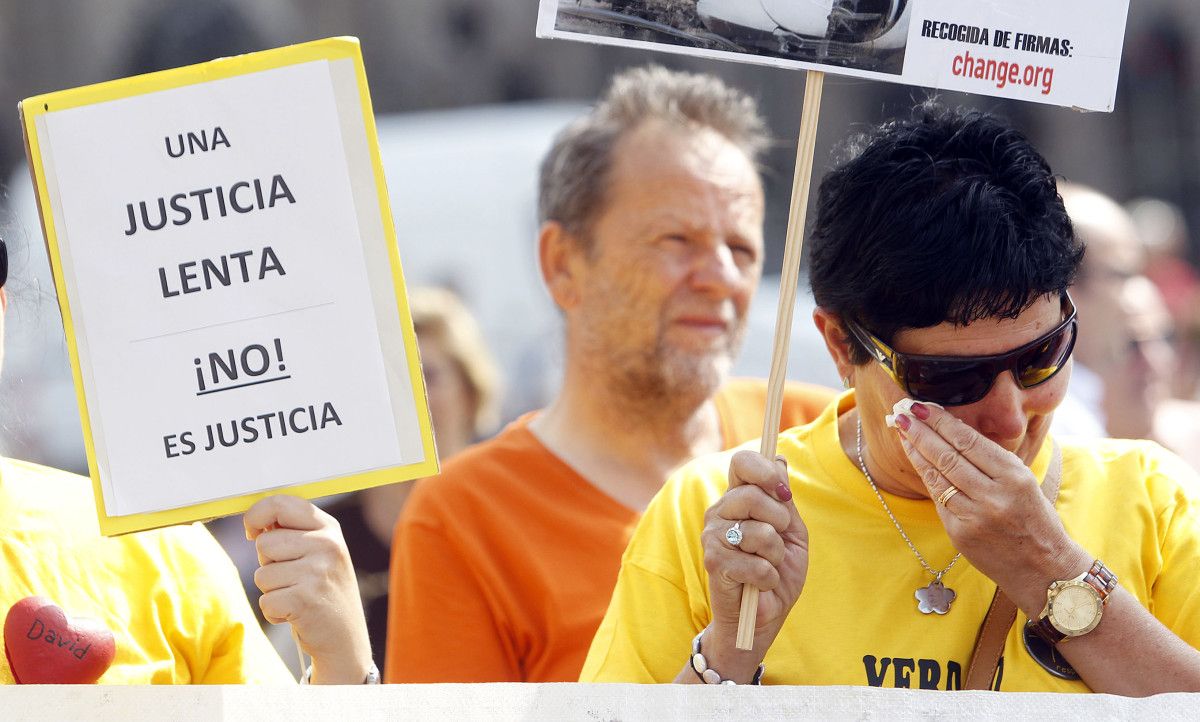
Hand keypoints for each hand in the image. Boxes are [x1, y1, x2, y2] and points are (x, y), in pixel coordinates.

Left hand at [244, 495, 371, 683]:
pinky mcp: (304, 600)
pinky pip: (265, 601)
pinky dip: (274, 612)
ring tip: (297, 596)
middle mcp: (327, 545)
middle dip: (267, 563)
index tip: (251, 531)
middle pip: (264, 543)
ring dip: (272, 590)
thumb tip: (254, 522)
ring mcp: (317, 572)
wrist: (346, 637)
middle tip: (292, 578)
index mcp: (329, 528)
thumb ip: (293, 532)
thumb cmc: (324, 591)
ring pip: (261, 574)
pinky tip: (296, 613)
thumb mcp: (320, 552)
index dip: (256, 515)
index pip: (280, 504)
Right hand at [698, 451, 807, 677]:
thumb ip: (784, 500)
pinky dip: (769, 578)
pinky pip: (757, 564)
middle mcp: (720, 512)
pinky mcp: (714, 563)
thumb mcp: (791, 532)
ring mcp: (713, 536)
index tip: (783, 491)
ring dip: (775, 556)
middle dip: (779, 521)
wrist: (764, 616)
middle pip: (752, 495)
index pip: (742, 463)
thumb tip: (780, 458)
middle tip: (778, 542)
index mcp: (738, 499)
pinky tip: (760, 584)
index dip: (764, 469)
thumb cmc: (777, 572)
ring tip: (768, 566)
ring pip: (760, 532)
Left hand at [893, 403, 1089, 614]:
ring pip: (938, 477)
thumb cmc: (1036, 520)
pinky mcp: (960, 534)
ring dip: (916, 452)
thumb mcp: (1024, 482)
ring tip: (902, 432)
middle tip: (902, 412)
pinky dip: (926, 477)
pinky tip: (916, 460)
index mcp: (1015, 477)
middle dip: (921, 431)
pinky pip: (938, 499)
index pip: (969, 442)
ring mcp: (975, 517)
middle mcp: (994, 496)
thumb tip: (953, 430)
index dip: (941, 422)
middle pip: (948, 456)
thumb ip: (992, 460)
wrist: (1045, 570)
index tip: (921, 407)